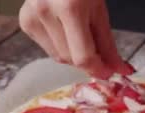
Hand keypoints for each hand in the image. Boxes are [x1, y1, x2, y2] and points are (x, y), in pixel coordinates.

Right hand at [19, 0, 133, 78]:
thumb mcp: (99, 9)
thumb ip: (107, 44)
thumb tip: (119, 70)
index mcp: (70, 8)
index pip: (83, 56)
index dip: (99, 69)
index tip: (110, 72)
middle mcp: (45, 12)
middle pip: (70, 59)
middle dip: (88, 60)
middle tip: (99, 52)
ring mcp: (31, 17)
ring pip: (58, 56)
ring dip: (73, 53)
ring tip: (79, 32)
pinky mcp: (25, 21)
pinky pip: (47, 47)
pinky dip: (60, 45)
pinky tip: (63, 27)